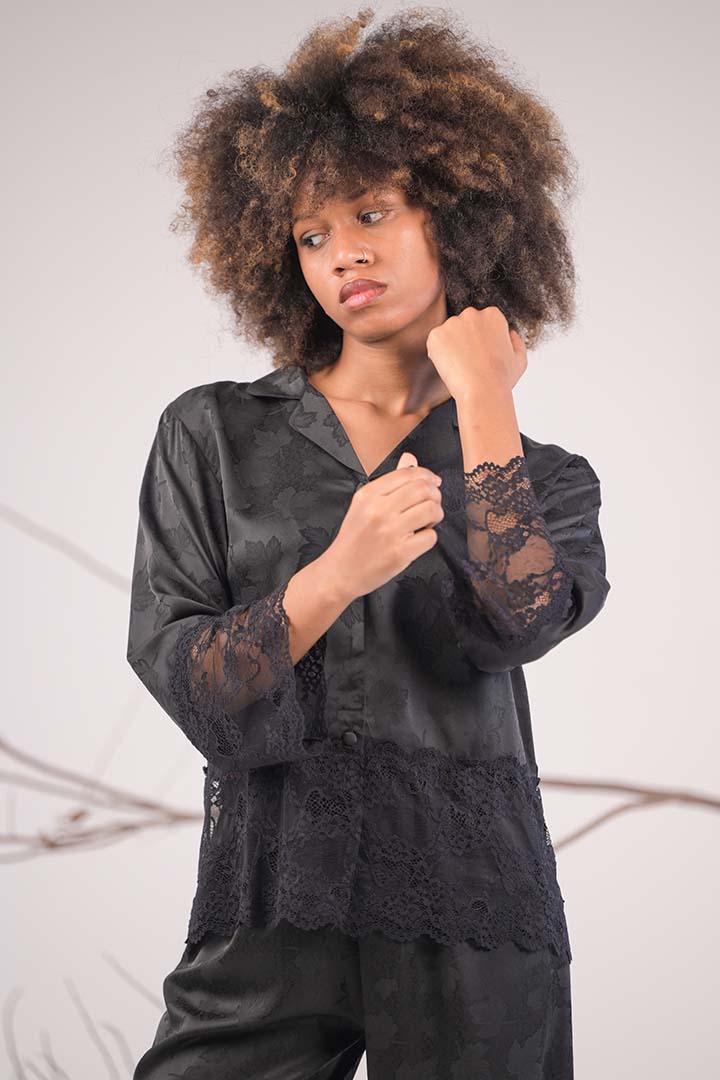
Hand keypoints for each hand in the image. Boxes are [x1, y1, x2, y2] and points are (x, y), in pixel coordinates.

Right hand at [325, 452, 443, 598]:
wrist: (341, 571)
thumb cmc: (354, 538)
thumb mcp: (364, 504)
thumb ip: (390, 482)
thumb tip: (410, 459)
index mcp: (368, 494)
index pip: (408, 474)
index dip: (427, 475)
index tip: (433, 482)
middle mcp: (379, 510)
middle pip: (423, 489)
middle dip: (435, 494)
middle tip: (432, 503)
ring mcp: (390, 532)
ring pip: (431, 510)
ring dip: (436, 514)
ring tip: (427, 521)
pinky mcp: (400, 553)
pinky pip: (430, 537)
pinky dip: (429, 537)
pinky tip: (418, 538)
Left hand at [425, 305, 526, 399]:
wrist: (482, 391)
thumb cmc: (501, 379)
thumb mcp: (519, 359)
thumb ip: (516, 341)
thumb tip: (510, 333)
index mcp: (493, 315)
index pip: (482, 321)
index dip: (482, 340)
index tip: (483, 355)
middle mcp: (472, 313)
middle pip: (464, 324)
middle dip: (465, 339)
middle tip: (470, 361)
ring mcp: (452, 323)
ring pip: (449, 333)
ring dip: (452, 346)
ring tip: (461, 366)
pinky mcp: (436, 335)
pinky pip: (435, 343)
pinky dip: (439, 354)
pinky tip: (451, 367)